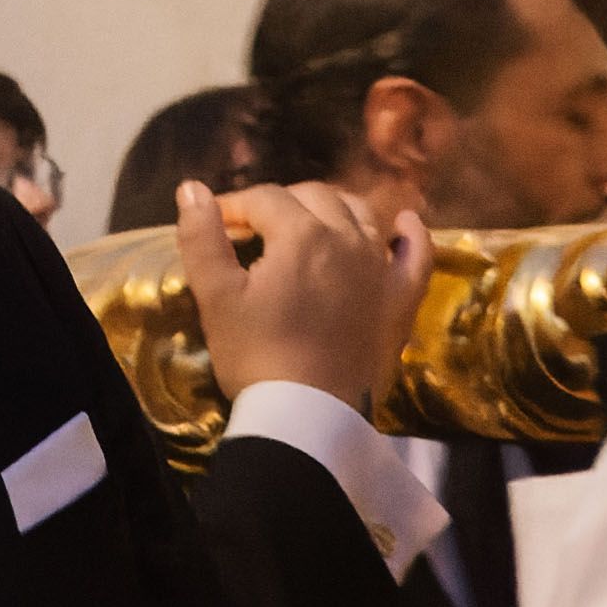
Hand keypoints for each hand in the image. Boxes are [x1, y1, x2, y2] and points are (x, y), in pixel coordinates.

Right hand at [176, 179, 430, 413]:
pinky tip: (403, 222)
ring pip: (361, 215)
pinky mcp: (401, 302)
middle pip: (314, 197)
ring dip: (332, 209)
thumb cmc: (257, 356)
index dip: (235, 206)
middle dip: (280, 204)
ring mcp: (381, 269)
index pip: (264, 198)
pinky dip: (409, 234)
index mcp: (302, 234)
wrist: (310, 418)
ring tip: (308, 224)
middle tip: (254, 231)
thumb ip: (201, 238)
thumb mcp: (217, 298)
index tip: (214, 224)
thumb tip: (190, 188)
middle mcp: (348, 239)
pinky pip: (416, 255)